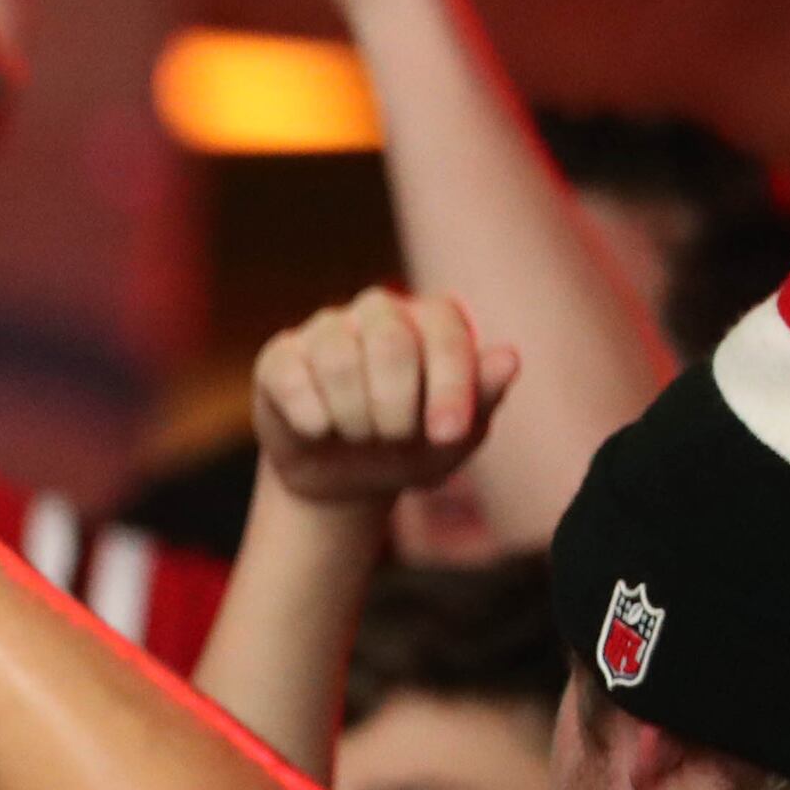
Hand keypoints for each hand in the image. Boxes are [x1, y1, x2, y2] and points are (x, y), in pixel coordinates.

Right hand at [252, 287, 519, 508]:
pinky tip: (319, 431)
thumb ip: (484, 397)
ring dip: (353, 417)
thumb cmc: (411, 449)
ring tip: (358, 436)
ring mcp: (326, 329)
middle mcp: (380, 310)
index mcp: (433, 319)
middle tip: (393, 438)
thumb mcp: (455, 437)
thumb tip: (508, 357)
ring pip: (338, 358)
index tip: (445, 434)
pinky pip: (292, 376)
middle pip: (390, 341)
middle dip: (395, 405)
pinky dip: (310, 416)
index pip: (445, 333)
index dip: (448, 385)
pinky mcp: (280, 356)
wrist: (343, 478)